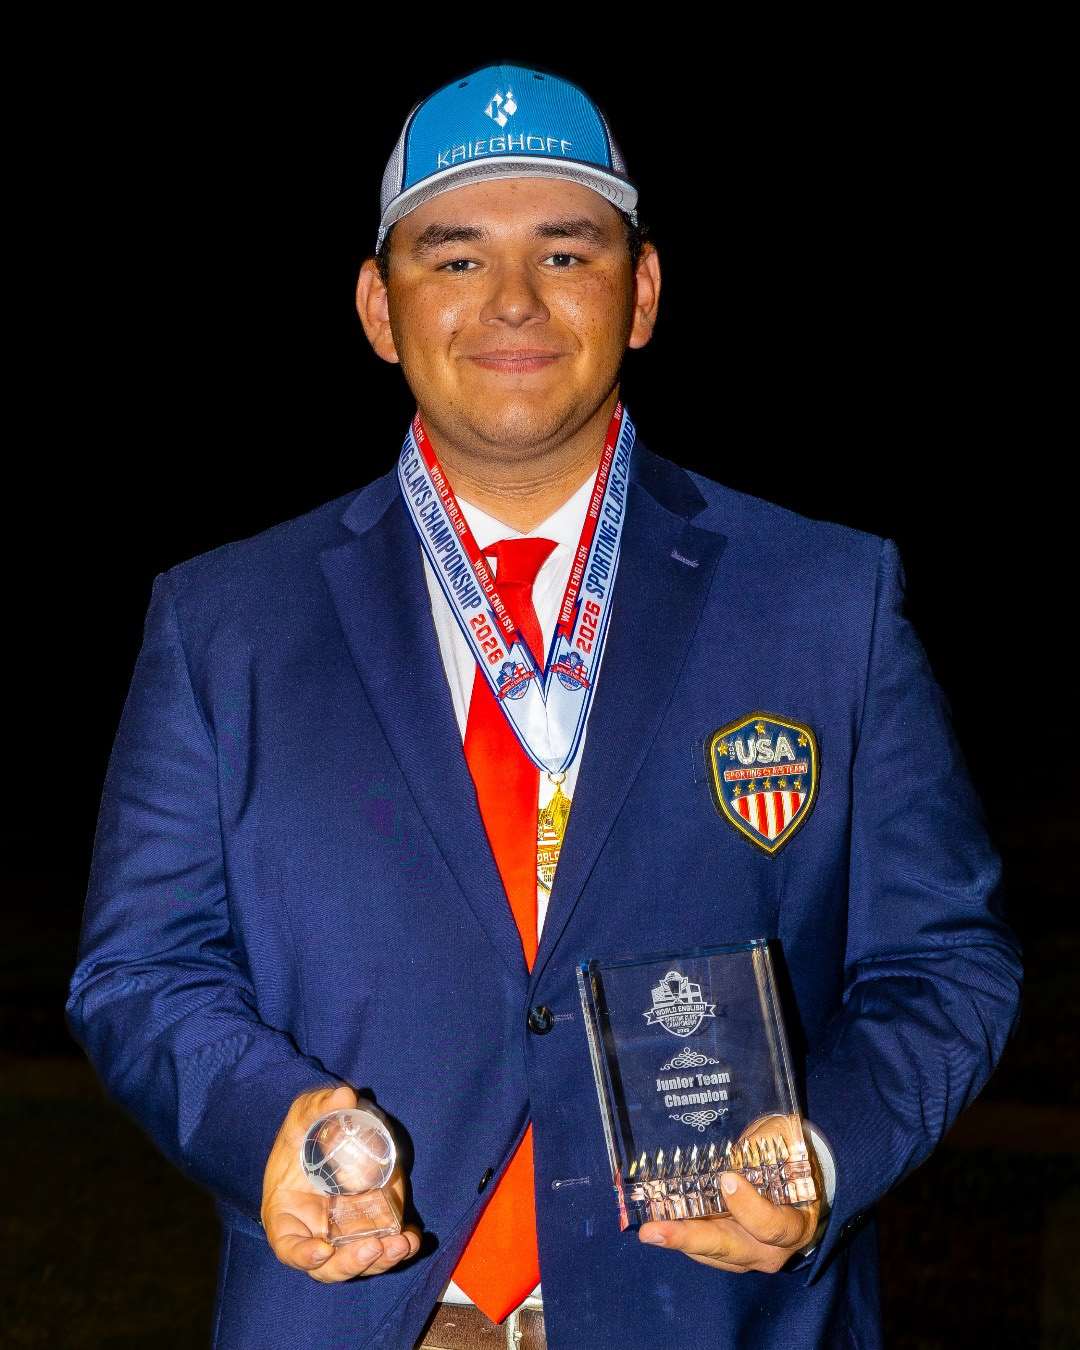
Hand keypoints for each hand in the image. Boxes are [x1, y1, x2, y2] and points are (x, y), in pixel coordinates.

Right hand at [261, 1082, 419, 1282]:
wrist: (326, 1136)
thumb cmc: (304, 1131)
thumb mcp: (304, 1114)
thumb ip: (319, 1106)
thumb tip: (345, 1095)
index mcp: (287, 1214)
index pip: (288, 1245)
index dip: (302, 1255)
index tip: (322, 1250)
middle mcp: (314, 1232)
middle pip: (328, 1266)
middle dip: (351, 1262)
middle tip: (374, 1247)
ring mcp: (342, 1234)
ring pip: (359, 1261)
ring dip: (382, 1259)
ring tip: (404, 1244)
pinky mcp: (368, 1227)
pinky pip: (382, 1245)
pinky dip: (397, 1247)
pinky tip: (413, 1238)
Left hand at [638, 1114, 825, 1273]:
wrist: (799, 1190)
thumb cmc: (791, 1161)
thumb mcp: (785, 1145)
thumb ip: (764, 1145)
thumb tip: (733, 1150)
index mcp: (795, 1225)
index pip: (771, 1226)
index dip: (748, 1206)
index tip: (727, 1178)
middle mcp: (771, 1250)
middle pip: (729, 1248)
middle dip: (688, 1238)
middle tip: (653, 1232)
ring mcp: (747, 1255)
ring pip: (710, 1252)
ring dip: (677, 1239)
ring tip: (648, 1228)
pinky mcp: (728, 1252)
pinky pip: (703, 1248)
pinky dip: (680, 1234)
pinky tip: (657, 1220)